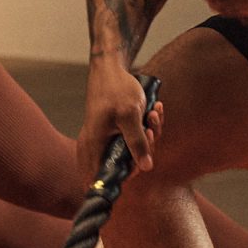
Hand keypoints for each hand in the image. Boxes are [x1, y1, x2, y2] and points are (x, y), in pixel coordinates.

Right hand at [79, 61, 161, 177]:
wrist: (112, 69)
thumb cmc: (117, 89)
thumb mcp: (130, 115)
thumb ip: (137, 143)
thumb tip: (146, 167)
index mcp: (94, 146)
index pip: (102, 178)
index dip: (125, 176)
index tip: (142, 160)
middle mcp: (96, 146)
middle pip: (123, 166)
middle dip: (144, 150)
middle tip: (150, 130)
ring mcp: (105, 140)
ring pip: (132, 152)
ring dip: (149, 136)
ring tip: (152, 114)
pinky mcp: (115, 133)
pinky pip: (134, 139)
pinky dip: (147, 128)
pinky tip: (154, 110)